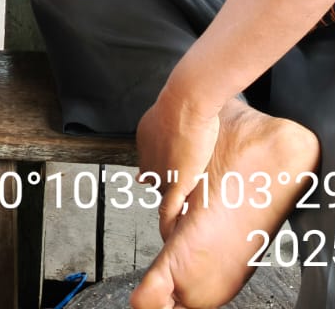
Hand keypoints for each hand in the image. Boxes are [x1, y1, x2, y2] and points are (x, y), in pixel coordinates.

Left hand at [137, 89, 221, 240]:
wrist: (187, 101)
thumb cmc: (186, 100)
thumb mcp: (174, 110)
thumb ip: (169, 123)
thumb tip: (170, 129)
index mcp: (146, 139)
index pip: (153, 161)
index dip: (164, 168)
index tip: (172, 171)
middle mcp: (148, 158)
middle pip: (157, 178)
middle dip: (170, 183)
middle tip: (186, 189)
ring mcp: (161, 172)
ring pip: (165, 193)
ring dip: (173, 202)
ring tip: (180, 216)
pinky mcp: (175, 182)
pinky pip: (168, 208)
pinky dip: (168, 222)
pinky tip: (168, 234)